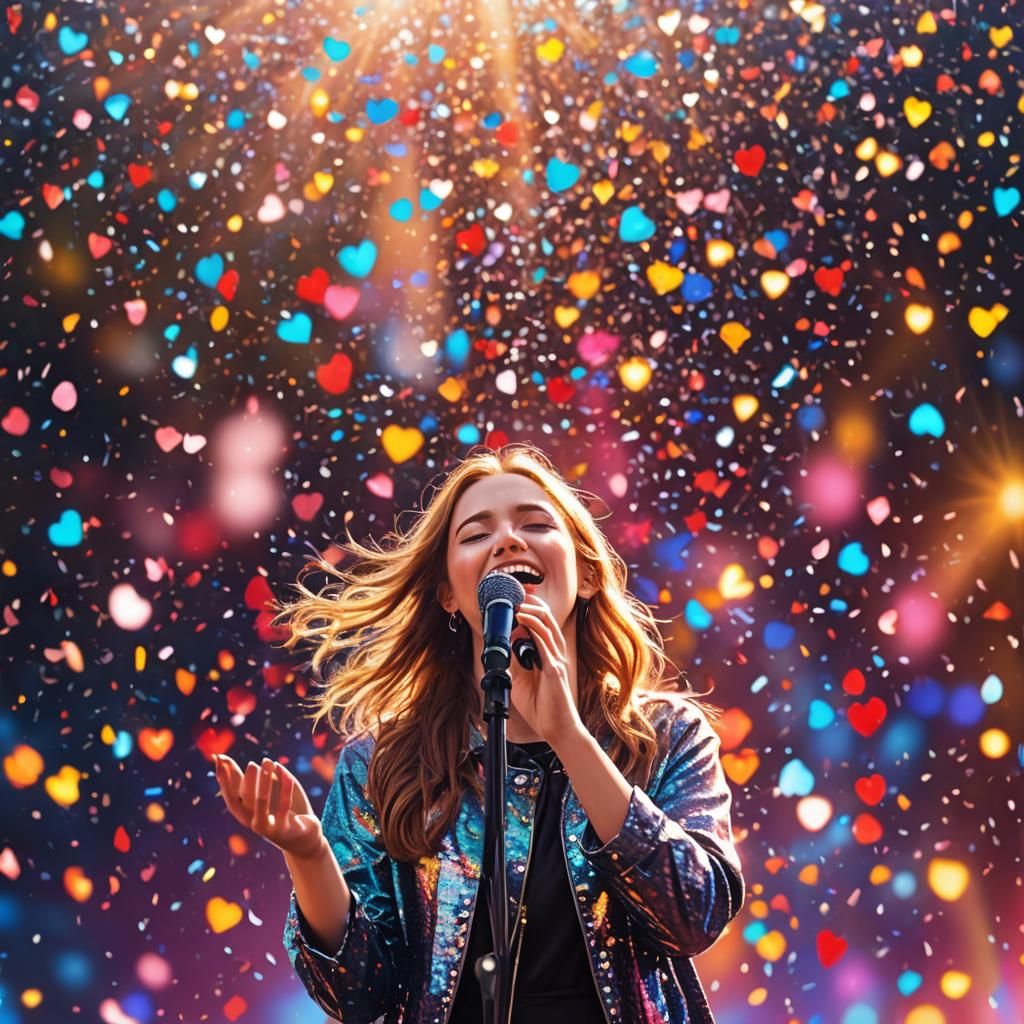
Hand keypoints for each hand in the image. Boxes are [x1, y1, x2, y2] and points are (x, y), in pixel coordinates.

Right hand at [214, 754, 324, 859]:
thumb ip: (264, 780)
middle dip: (246, 779)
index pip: (230, 795)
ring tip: (267, 762)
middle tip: (252, 763)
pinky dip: (284, 789)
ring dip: (263, 781)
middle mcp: (252, 822)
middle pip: (243, 799)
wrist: (305, 839)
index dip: (223, 778)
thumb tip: (261, 762)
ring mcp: (267, 828)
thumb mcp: (273, 794)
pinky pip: (283, 807)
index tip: (219, 759)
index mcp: (247, 813)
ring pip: (260, 802)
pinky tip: (286, 774)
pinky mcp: (284, 830)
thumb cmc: (286, 812)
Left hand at [510, 594, 584, 745]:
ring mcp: (557, 661)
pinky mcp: (555, 670)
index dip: (531, 610)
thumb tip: (506, 643)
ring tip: (518, 602)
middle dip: (532, 604)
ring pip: (547, 627)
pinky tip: (523, 619)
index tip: (516, 601)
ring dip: (532, 611)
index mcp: (549, 655)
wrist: (557, 729)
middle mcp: (555, 654)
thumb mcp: (519, 680)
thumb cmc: (542, 707)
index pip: (542, 626)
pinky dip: (533, 628)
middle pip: (548, 620)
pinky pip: (545, 643)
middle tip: (517, 594)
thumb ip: (514, 661)